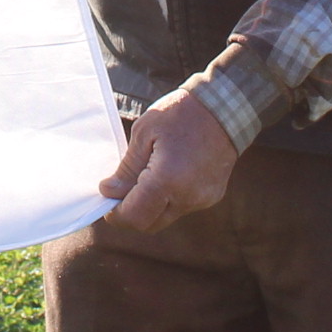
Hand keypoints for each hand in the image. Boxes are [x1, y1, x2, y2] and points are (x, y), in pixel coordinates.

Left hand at [100, 83, 241, 233]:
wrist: (225, 107)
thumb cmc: (181, 113)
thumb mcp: (144, 133)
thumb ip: (127, 168)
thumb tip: (109, 191)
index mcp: (168, 180)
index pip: (135, 216)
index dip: (116, 214)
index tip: (107, 201)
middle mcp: (188, 197)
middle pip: (150, 224)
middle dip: (131, 213)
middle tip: (120, 191)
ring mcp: (202, 199)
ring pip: (166, 217)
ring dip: (150, 206)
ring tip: (145, 177)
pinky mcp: (212, 196)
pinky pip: (182, 207)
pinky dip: (168, 199)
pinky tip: (168, 174)